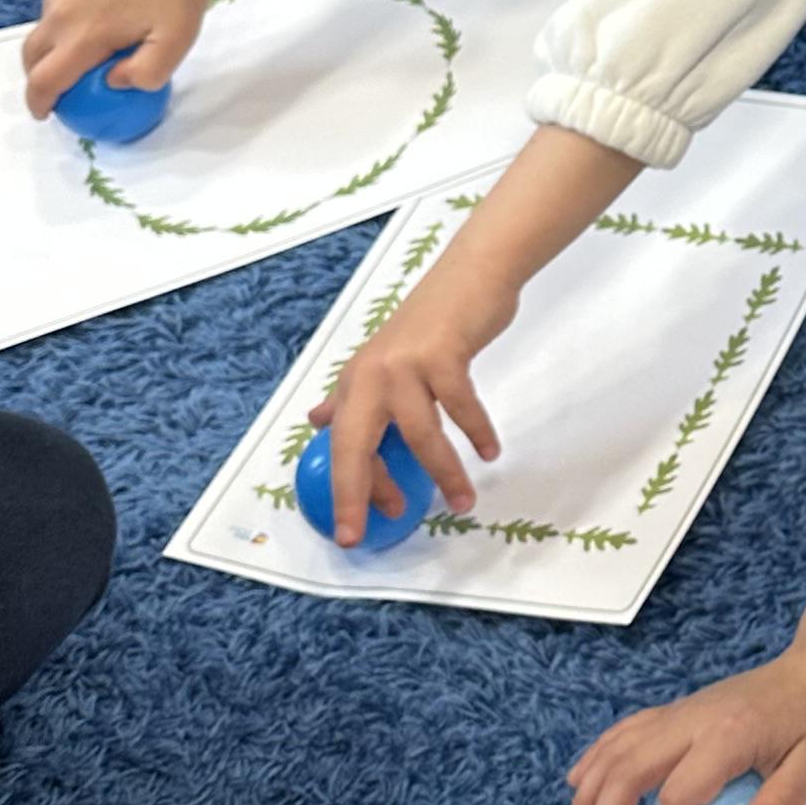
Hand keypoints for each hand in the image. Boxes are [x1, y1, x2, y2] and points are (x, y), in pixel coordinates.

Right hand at [24, 0, 219, 121]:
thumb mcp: (176, 42)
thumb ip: (146, 74)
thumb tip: (113, 81)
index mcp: (84, 35)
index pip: (45, 80)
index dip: (40, 103)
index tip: (46, 112)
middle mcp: (61, 9)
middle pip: (33, 54)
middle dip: (39, 76)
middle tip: (61, 84)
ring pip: (48, 22)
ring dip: (61, 38)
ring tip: (97, 36)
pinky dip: (71, 8)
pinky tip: (106, 0)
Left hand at [308, 250, 522, 546]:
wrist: (469, 275)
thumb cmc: (431, 323)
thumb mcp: (382, 359)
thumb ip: (350, 394)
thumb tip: (317, 420)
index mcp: (356, 382)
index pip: (340, 448)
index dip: (347, 491)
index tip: (354, 530)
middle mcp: (371, 375)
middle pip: (355, 446)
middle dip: (360, 493)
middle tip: (371, 529)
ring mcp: (404, 364)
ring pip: (419, 434)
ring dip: (444, 472)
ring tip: (463, 502)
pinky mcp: (441, 354)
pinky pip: (460, 406)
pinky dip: (477, 432)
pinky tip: (489, 451)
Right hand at [562, 644, 805, 804]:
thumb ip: (784, 804)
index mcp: (725, 736)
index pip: (679, 795)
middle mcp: (690, 721)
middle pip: (626, 772)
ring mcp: (678, 713)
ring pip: (615, 753)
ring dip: (588, 797)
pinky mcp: (676, 712)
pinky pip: (623, 735)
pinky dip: (595, 762)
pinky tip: (580, 787)